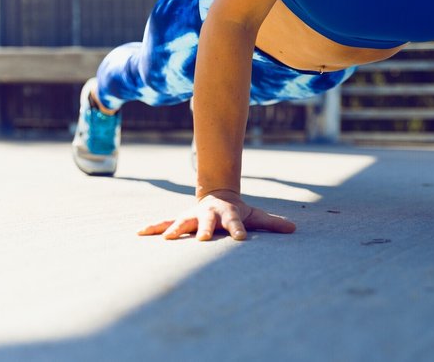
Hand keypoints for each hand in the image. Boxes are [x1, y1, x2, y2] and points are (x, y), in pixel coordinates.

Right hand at [137, 190, 295, 240]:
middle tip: (202, 239)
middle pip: (207, 222)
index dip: (238, 230)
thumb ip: (272, 223)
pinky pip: (164, 223)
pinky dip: (153, 228)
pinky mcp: (180, 220)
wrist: (217, 195)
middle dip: (204, 229)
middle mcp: (209, 215)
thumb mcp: (255, 215)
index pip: (236, 224)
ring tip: (166, 239)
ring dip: (174, 229)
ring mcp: (193, 216)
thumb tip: (294, 229)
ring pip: (182, 222)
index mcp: (228, 214)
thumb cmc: (237, 211)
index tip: (240, 239)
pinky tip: (139, 233)